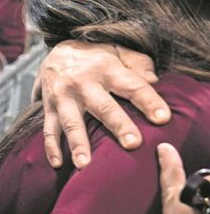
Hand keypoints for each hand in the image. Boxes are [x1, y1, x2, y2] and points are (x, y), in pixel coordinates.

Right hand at [38, 40, 168, 168]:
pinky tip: (58, 164)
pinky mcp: (49, 108)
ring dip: (78, 143)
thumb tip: (155, 81)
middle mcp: (83, 83)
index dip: (148, 101)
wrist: (56, 49)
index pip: (132, 85)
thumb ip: (138, 63)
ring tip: (85, 164)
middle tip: (133, 144)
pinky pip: (49, 129)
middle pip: (103, 106)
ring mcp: (63, 97)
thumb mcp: (117, 49)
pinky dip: (51, 147)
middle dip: (118, 125)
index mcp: (106, 68)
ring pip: (72, 122)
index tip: (163, 118)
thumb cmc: (95, 56)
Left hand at [158, 144, 209, 213]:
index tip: (164, 149)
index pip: (173, 192)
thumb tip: (205, 182)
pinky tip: (192, 208)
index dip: (170, 168)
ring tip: (182, 180)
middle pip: (170, 201)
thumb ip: (207, 196)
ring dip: (180, 198)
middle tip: (170, 159)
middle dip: (174, 180)